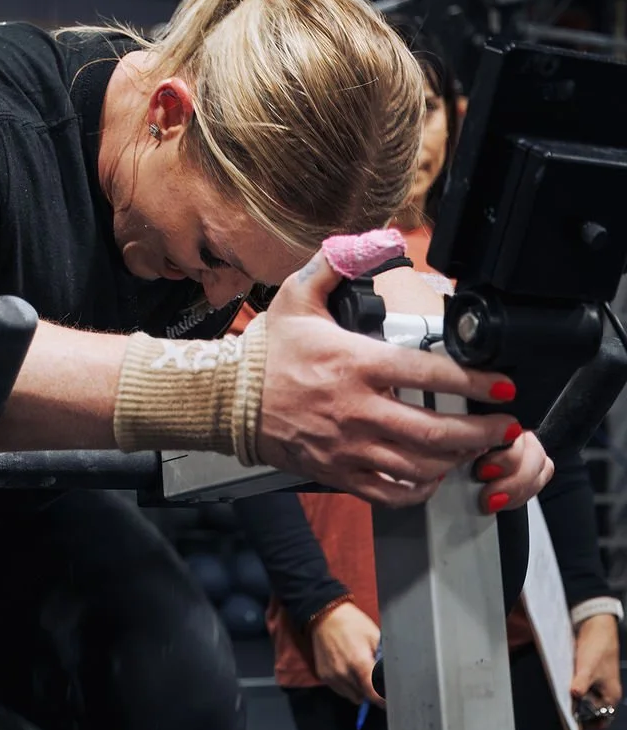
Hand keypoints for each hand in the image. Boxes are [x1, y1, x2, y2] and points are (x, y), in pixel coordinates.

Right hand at [260, 251, 544, 507]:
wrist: (225, 398)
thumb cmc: (265, 352)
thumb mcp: (298, 296)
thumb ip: (338, 263)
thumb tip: (373, 238)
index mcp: (355, 363)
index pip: (429, 376)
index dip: (475, 383)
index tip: (502, 386)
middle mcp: (356, 410)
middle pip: (435, 432)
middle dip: (481, 431)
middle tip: (504, 426)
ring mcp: (347, 446)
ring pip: (418, 466)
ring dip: (456, 459)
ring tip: (476, 448)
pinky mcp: (336, 472)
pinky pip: (389, 492)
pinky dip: (419, 489)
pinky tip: (432, 475)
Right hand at [310, 603, 383, 707]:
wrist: (326, 616)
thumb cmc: (353, 624)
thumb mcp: (375, 637)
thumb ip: (384, 660)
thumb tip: (393, 678)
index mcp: (359, 663)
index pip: (374, 695)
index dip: (383, 699)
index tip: (388, 698)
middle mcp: (344, 673)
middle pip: (364, 697)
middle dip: (372, 691)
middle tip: (374, 677)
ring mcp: (332, 676)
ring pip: (352, 696)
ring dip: (359, 689)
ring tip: (359, 671)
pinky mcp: (324, 676)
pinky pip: (341, 690)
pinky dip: (347, 685)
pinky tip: (348, 669)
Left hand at [571, 613, 621, 728]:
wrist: (597, 627)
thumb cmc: (598, 648)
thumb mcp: (588, 668)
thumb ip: (581, 683)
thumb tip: (574, 695)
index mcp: (611, 696)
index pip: (602, 721)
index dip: (589, 724)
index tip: (573, 723)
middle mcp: (605, 693)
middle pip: (592, 712)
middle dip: (579, 711)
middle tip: (565, 708)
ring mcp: (598, 684)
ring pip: (585, 700)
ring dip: (575, 699)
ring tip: (563, 696)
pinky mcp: (590, 676)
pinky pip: (581, 688)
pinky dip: (573, 688)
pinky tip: (564, 684)